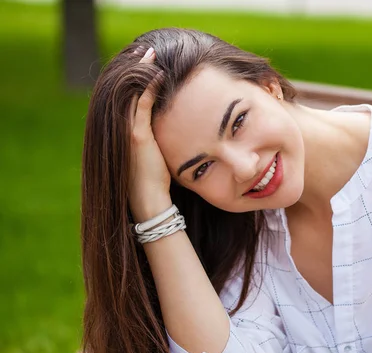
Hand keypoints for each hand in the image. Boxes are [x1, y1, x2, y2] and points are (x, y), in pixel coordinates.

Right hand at [128, 47, 171, 221]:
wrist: (150, 202)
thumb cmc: (155, 181)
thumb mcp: (155, 152)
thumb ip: (156, 136)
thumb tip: (172, 125)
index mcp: (124, 130)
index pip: (128, 96)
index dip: (137, 77)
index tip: (149, 62)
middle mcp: (119, 128)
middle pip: (125, 89)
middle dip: (136, 68)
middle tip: (148, 51)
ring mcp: (126, 131)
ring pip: (130, 92)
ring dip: (141, 72)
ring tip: (151, 54)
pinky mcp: (135, 136)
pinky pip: (141, 104)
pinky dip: (150, 87)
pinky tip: (159, 74)